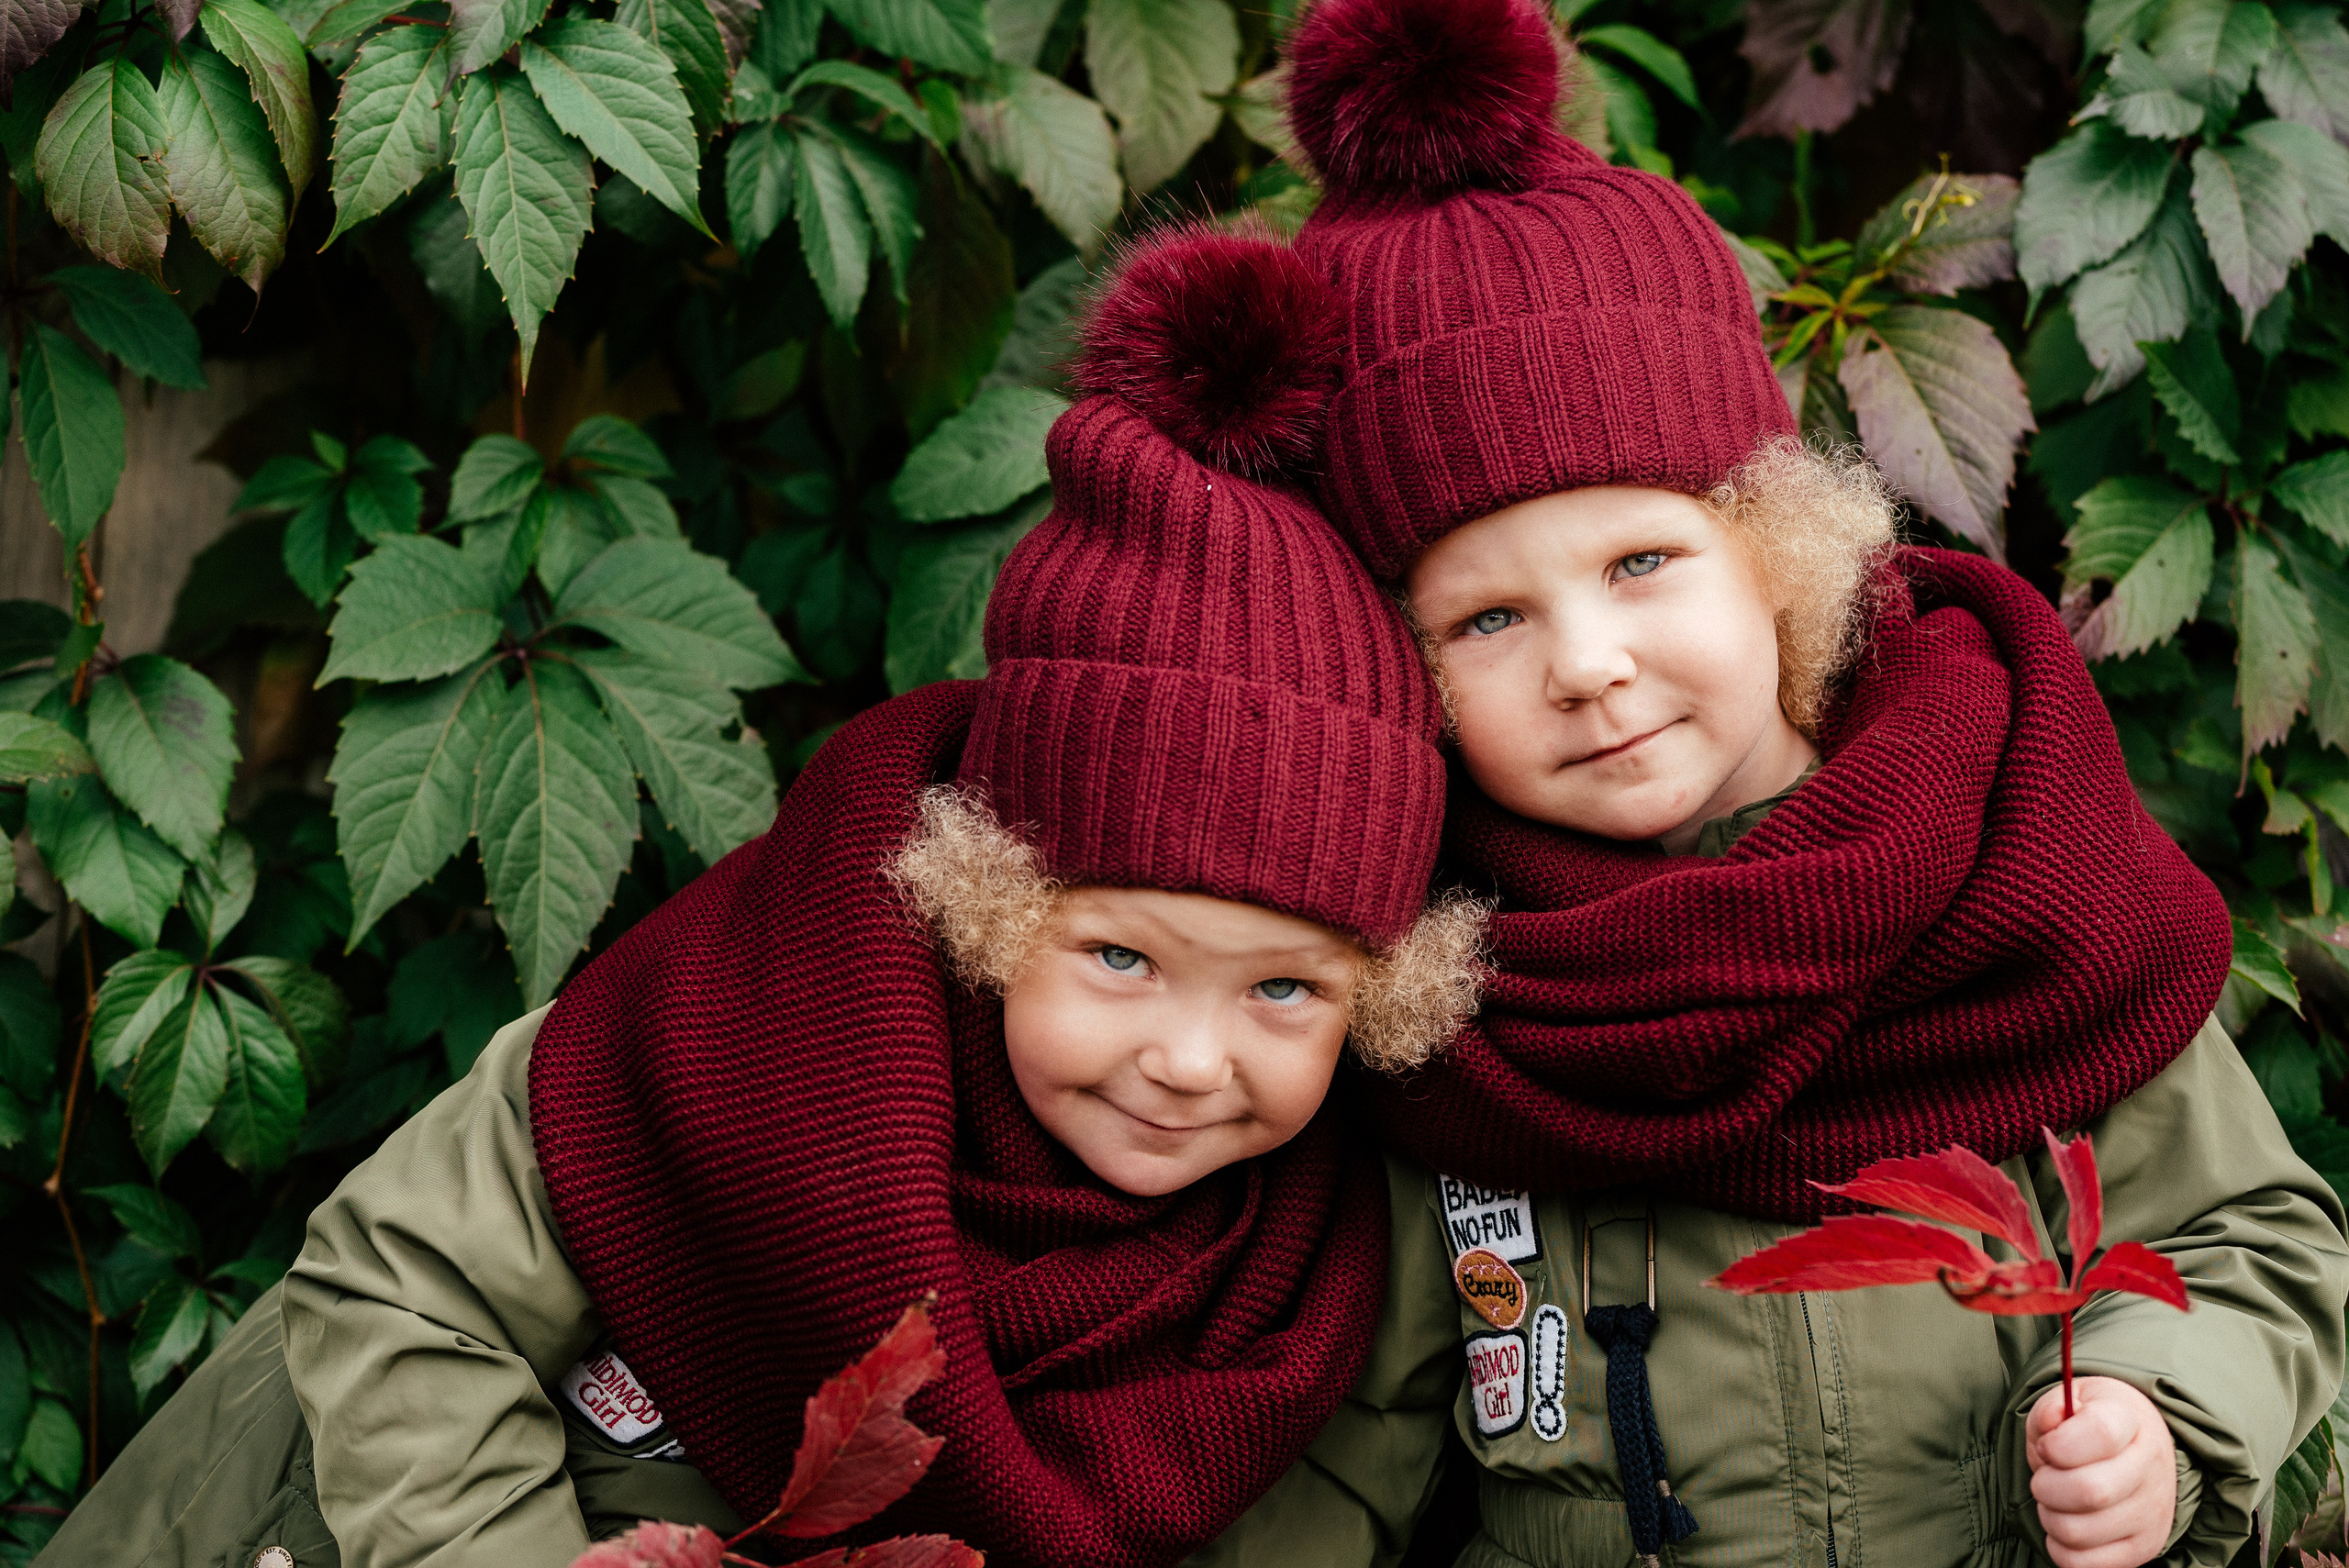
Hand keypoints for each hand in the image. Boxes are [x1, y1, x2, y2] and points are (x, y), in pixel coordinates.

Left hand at [2025, 1377, 2177, 1567]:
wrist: (2133, 1447)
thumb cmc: (2086, 1425)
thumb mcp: (2067, 1402)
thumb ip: (2050, 1410)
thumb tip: (2052, 1419)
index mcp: (2131, 1421)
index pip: (2101, 1434)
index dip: (2059, 1445)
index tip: (2047, 1446)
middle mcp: (2151, 1467)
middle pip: (2089, 1491)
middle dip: (2046, 1486)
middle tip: (2044, 1478)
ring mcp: (2152, 1512)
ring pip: (2079, 1532)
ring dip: (2050, 1516)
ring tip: (2055, 1500)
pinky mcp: (2144, 1548)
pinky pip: (2084, 1563)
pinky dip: (2060, 1547)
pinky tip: (2065, 1522)